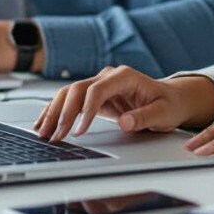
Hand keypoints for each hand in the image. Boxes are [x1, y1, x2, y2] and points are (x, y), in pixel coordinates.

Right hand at [33, 66, 213, 143]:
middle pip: (78, 89)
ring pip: (69, 93)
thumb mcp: (163, 114)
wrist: (171, 99)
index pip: (97, 89)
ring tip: (42, 132)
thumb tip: (125, 122)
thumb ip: (144, 117)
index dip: (86, 110)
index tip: (78, 131)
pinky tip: (45, 123)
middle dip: (63, 113)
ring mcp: (100, 84)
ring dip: (54, 112)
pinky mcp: (95, 95)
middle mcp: (109, 76)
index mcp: (125, 76)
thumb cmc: (168, 105)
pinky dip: (57, 112)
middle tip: (55, 136)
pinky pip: (71, 101)